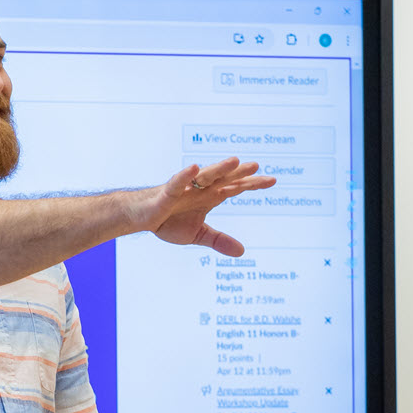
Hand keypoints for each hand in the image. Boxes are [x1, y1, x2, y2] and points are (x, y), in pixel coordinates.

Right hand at [135, 158, 276, 257]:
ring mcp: (184, 189)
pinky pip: (177, 183)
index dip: (252, 183)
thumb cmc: (168, 221)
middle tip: (258, 166)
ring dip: (219, 169)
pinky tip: (194, 168)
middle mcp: (200, 189)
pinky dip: (185, 176)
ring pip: (205, 176)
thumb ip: (219, 240)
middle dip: (240, 173)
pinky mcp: (166, 193)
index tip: (272, 180)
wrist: (140, 218)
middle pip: (224, 179)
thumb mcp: (198, 235)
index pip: (235, 188)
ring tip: (235, 161)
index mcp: (209, 197)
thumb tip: (242, 252)